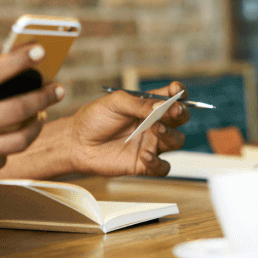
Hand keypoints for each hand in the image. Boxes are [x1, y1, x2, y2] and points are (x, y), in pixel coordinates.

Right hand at [0, 45, 64, 202]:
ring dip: (37, 122)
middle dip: (43, 95)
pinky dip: (12, 144)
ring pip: (18, 139)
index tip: (39, 49)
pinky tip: (14, 133)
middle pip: (15, 110)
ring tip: (43, 111)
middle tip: (58, 86)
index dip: (16, 61)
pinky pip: (2, 158)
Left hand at [66, 82, 189, 176]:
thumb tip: (162, 107)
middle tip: (173, 110)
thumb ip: (139, 104)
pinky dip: (158, 162)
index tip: (177, 91)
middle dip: (180, 113)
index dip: (178, 93)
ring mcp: (150, 144)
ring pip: (177, 141)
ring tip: (156, 129)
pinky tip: (144, 155)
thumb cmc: (95, 119)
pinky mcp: (144, 164)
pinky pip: (163, 167)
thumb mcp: (116, 103)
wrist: (77, 142)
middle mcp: (153, 124)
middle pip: (180, 118)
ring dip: (171, 134)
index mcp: (148, 105)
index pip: (172, 97)